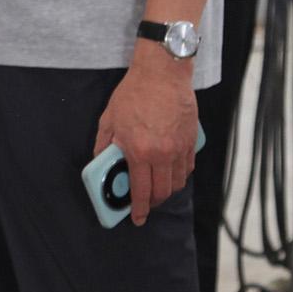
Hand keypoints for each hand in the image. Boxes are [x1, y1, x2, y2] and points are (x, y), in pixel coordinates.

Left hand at [90, 44, 197, 223]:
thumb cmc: (134, 93)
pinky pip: (187, 167)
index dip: (139, 209)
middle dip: (153, 203)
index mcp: (139, 151)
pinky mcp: (191, 141)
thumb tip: (101, 164)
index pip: (140, 191)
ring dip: (167, 190)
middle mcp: (162, 154)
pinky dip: (179, 175)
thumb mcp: (109, 120)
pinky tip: (170, 171)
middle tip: (146, 203)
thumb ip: (103, 146)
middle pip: (162, 192)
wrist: (162, 73)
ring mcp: (179, 148)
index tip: (137, 218)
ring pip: (177, 183)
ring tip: (157, 187)